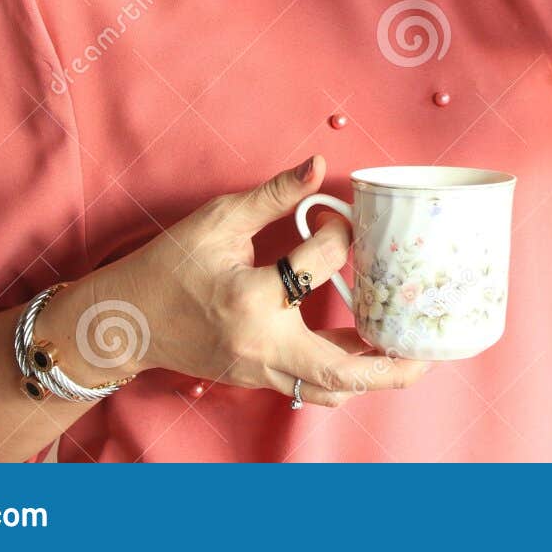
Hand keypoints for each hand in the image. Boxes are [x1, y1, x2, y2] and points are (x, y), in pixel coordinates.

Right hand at [71, 155, 431, 407]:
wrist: (127, 319)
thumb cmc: (169, 266)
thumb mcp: (217, 220)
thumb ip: (272, 195)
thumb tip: (317, 163)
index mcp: (250, 298)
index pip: (318, 266)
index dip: (338, 236)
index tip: (340, 221)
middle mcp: (259, 343)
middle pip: (338, 368)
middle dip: (387, 365)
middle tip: (424, 349)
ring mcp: (257, 369)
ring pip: (326, 388)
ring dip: (369, 375)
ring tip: (405, 355)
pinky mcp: (255, 378)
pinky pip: (307, 387)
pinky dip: (340, 376)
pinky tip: (363, 354)